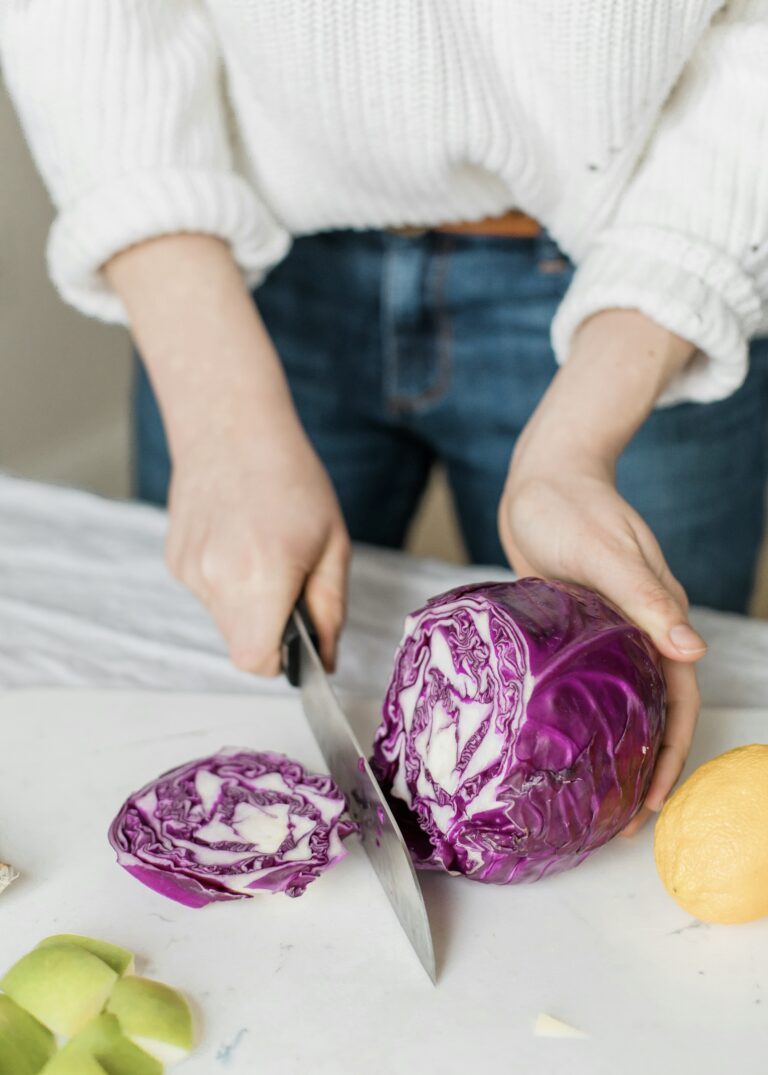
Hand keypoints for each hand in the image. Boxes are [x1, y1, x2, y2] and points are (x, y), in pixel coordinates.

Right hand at [166, 420, 349, 675]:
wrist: (231, 429)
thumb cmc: (291, 480)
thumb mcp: (333, 545)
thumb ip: (330, 610)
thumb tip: (325, 659)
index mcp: (263, 576)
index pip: (256, 660)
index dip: (280, 660)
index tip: (297, 640)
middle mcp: (217, 578)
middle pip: (241, 644)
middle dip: (269, 629)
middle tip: (289, 582)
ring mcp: (189, 570)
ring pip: (224, 620)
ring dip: (248, 604)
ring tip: (262, 552)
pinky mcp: (175, 560)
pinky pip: (208, 593)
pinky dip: (227, 581)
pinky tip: (238, 541)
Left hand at [499, 450, 704, 831]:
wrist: (542, 478)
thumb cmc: (571, 506)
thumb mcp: (605, 548)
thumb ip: (644, 595)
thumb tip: (691, 649)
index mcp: (657, 613)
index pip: (679, 696)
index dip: (673, 750)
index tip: (655, 799)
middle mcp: (638, 628)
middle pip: (656, 708)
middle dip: (648, 765)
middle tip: (622, 820)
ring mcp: (606, 629)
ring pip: (623, 698)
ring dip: (617, 745)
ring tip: (596, 795)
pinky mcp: (575, 627)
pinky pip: (588, 679)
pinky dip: (584, 713)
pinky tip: (560, 740)